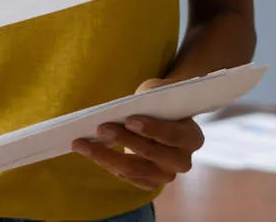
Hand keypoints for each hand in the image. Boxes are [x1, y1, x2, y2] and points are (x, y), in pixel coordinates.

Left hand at [71, 77, 205, 190]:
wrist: (165, 118)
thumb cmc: (161, 101)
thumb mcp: (160, 92)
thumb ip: (150, 97)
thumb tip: (124, 107)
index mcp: (192, 137)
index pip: (172, 135)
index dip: (151, 128)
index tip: (129, 120)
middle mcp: (183, 161)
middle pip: (150, 153)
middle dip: (123, 140)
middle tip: (100, 128)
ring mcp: (165, 175)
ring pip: (132, 169)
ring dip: (105, 155)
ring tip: (82, 143)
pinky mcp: (149, 183)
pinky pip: (124, 175)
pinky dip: (105, 162)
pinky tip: (88, 151)